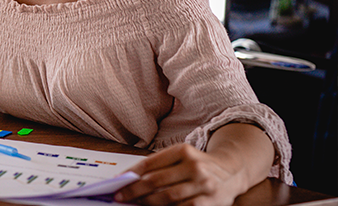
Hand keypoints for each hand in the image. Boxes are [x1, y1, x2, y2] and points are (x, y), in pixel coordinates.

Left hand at [114, 143, 246, 205]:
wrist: (233, 171)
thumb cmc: (199, 164)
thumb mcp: (182, 157)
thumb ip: (160, 166)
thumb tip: (131, 179)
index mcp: (183, 150)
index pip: (150, 163)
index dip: (131, 174)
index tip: (117, 181)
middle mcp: (194, 166)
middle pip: (156, 181)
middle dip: (135, 190)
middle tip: (121, 196)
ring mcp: (203, 184)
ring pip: (168, 197)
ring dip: (148, 202)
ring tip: (137, 203)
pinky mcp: (210, 201)